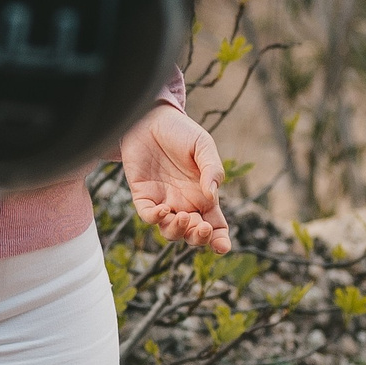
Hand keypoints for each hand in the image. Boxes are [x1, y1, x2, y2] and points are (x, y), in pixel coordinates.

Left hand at [122, 103, 231, 252]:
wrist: (150, 118)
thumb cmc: (181, 131)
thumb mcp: (203, 145)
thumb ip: (212, 168)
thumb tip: (213, 195)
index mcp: (204, 196)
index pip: (215, 226)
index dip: (220, 240)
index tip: (223, 247)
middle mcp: (184, 203)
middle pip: (192, 235)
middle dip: (199, 238)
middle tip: (201, 226)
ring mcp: (163, 201)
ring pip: (170, 231)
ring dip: (178, 231)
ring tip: (183, 217)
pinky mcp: (142, 195)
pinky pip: (148, 216)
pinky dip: (155, 218)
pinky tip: (164, 209)